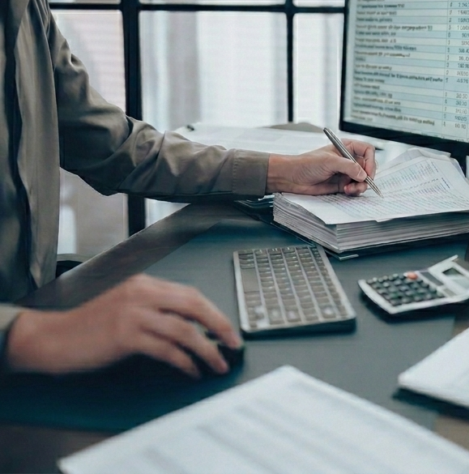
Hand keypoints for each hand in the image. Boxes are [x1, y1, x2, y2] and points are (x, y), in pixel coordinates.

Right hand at [5, 274, 241, 378]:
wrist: (51, 334)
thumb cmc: (84, 322)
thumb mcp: (121, 303)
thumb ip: (150, 306)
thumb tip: (184, 322)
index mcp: (143, 282)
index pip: (188, 292)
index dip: (212, 310)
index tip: (225, 326)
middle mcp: (141, 292)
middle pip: (193, 304)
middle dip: (219, 325)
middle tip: (233, 343)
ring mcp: (133, 313)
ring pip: (183, 329)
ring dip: (206, 349)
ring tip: (216, 364)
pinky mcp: (125, 335)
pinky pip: (166, 349)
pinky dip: (184, 362)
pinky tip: (190, 371)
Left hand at [266, 139, 375, 195]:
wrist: (293, 178)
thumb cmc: (307, 164)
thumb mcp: (329, 161)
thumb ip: (348, 166)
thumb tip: (363, 174)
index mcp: (346, 147)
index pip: (367, 151)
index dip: (371, 161)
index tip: (368, 172)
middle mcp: (348, 159)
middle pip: (368, 167)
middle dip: (366, 177)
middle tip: (361, 184)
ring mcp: (345, 172)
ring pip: (363, 180)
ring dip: (360, 186)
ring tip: (350, 189)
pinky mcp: (342, 184)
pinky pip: (355, 188)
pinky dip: (354, 191)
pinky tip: (345, 191)